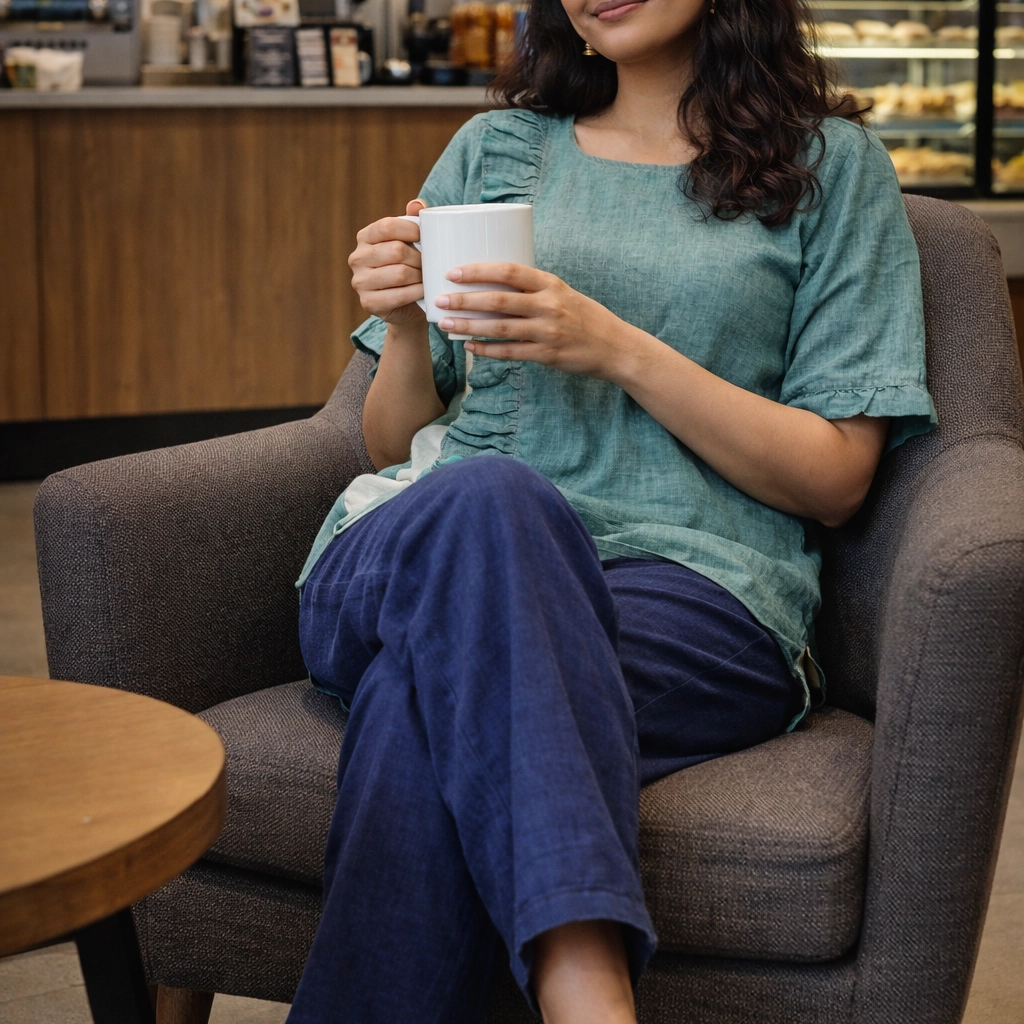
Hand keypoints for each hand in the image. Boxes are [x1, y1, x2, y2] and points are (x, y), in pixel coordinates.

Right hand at [349, 199, 427, 326]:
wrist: (408, 305)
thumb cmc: (410, 267)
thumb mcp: (412, 242)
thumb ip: (413, 220)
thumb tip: (417, 204)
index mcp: (365, 237)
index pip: (386, 226)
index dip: (410, 230)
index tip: (425, 238)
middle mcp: (357, 258)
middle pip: (396, 251)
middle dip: (419, 258)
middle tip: (430, 263)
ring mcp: (360, 281)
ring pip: (399, 274)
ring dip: (420, 276)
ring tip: (427, 277)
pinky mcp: (368, 302)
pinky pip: (399, 295)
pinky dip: (416, 293)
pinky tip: (424, 291)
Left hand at [435, 263, 637, 380]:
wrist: (614, 347)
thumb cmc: (584, 317)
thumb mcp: (562, 293)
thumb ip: (532, 289)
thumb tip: (493, 282)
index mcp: (551, 284)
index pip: (509, 271)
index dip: (478, 271)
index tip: (454, 271)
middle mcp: (548, 306)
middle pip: (498, 301)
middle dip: (465, 300)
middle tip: (439, 298)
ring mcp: (547, 332)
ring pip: (499, 328)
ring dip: (469, 325)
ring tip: (446, 322)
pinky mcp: (547, 356)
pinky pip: (510, 352)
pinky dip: (487, 350)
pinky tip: (469, 346)